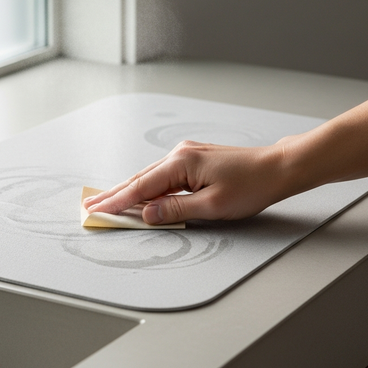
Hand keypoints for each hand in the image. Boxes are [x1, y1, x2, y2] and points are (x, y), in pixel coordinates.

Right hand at [83, 139, 297, 224]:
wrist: (277, 168)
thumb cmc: (251, 185)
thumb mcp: (212, 205)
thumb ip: (176, 209)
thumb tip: (146, 213)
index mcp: (181, 163)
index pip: (141, 186)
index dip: (117, 200)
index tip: (96, 210)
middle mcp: (180, 154)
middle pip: (140, 178)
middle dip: (115, 193)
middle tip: (90, 206)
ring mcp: (187, 155)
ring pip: (151, 177)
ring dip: (129, 190)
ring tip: (107, 202)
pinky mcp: (194, 160)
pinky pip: (164, 176)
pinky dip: (148, 187)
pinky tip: (139, 195)